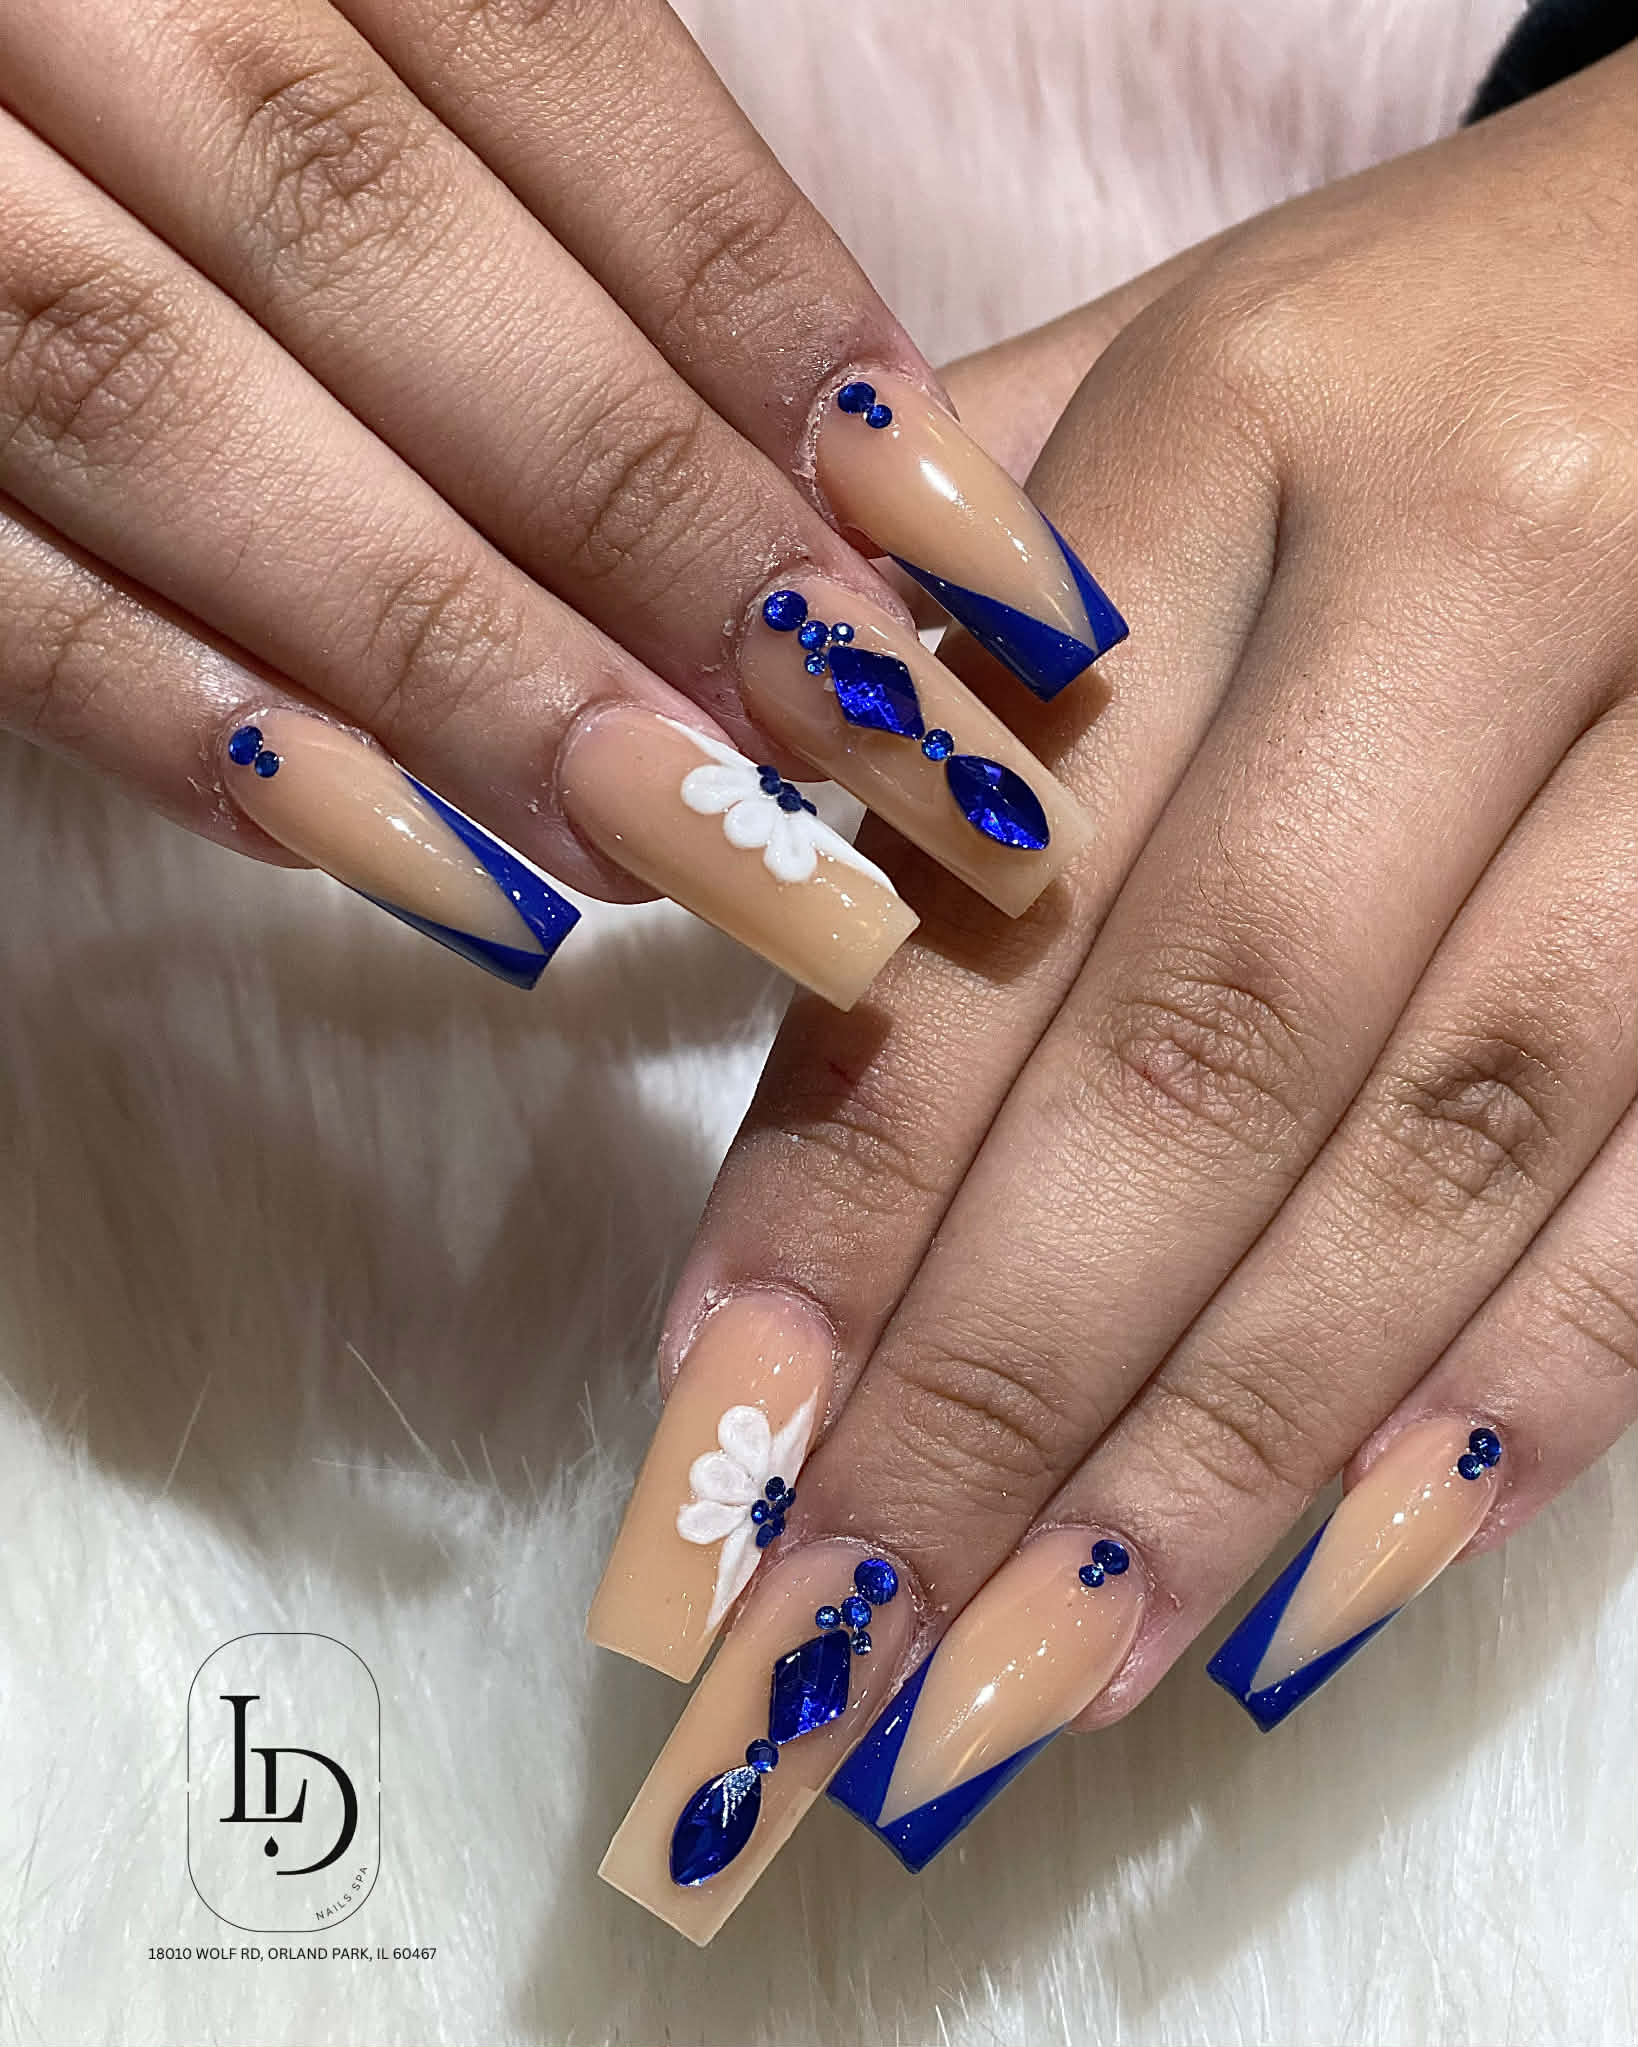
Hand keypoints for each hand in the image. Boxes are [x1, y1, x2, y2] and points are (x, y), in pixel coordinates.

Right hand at [0, 0, 1123, 1006]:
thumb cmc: (162, 42)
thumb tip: (831, 442)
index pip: (546, 61)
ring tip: (672, 839)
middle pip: (373, 240)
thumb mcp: (343, 7)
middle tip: (853, 735)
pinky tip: (397, 855)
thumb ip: (527, 162)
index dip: (761, 310)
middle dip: (639, 513)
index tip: (955, 541)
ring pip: (164, 403)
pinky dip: (176, 721)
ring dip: (447, 651)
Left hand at [588, 51, 1636, 1938]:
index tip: (704, 1444)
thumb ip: (924, 647)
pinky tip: (1336, 1583)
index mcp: (1237, 427)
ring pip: (1439, 1153)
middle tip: (826, 1658)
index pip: (996, 883)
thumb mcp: (1134, 399)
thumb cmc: (1380, 353)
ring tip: (1022, 1688)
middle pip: (1204, 1054)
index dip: (844, 1191)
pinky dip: (1513, 1398)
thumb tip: (697, 907)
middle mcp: (1473, 578)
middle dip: (997, 1391)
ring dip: (1218, 1457)